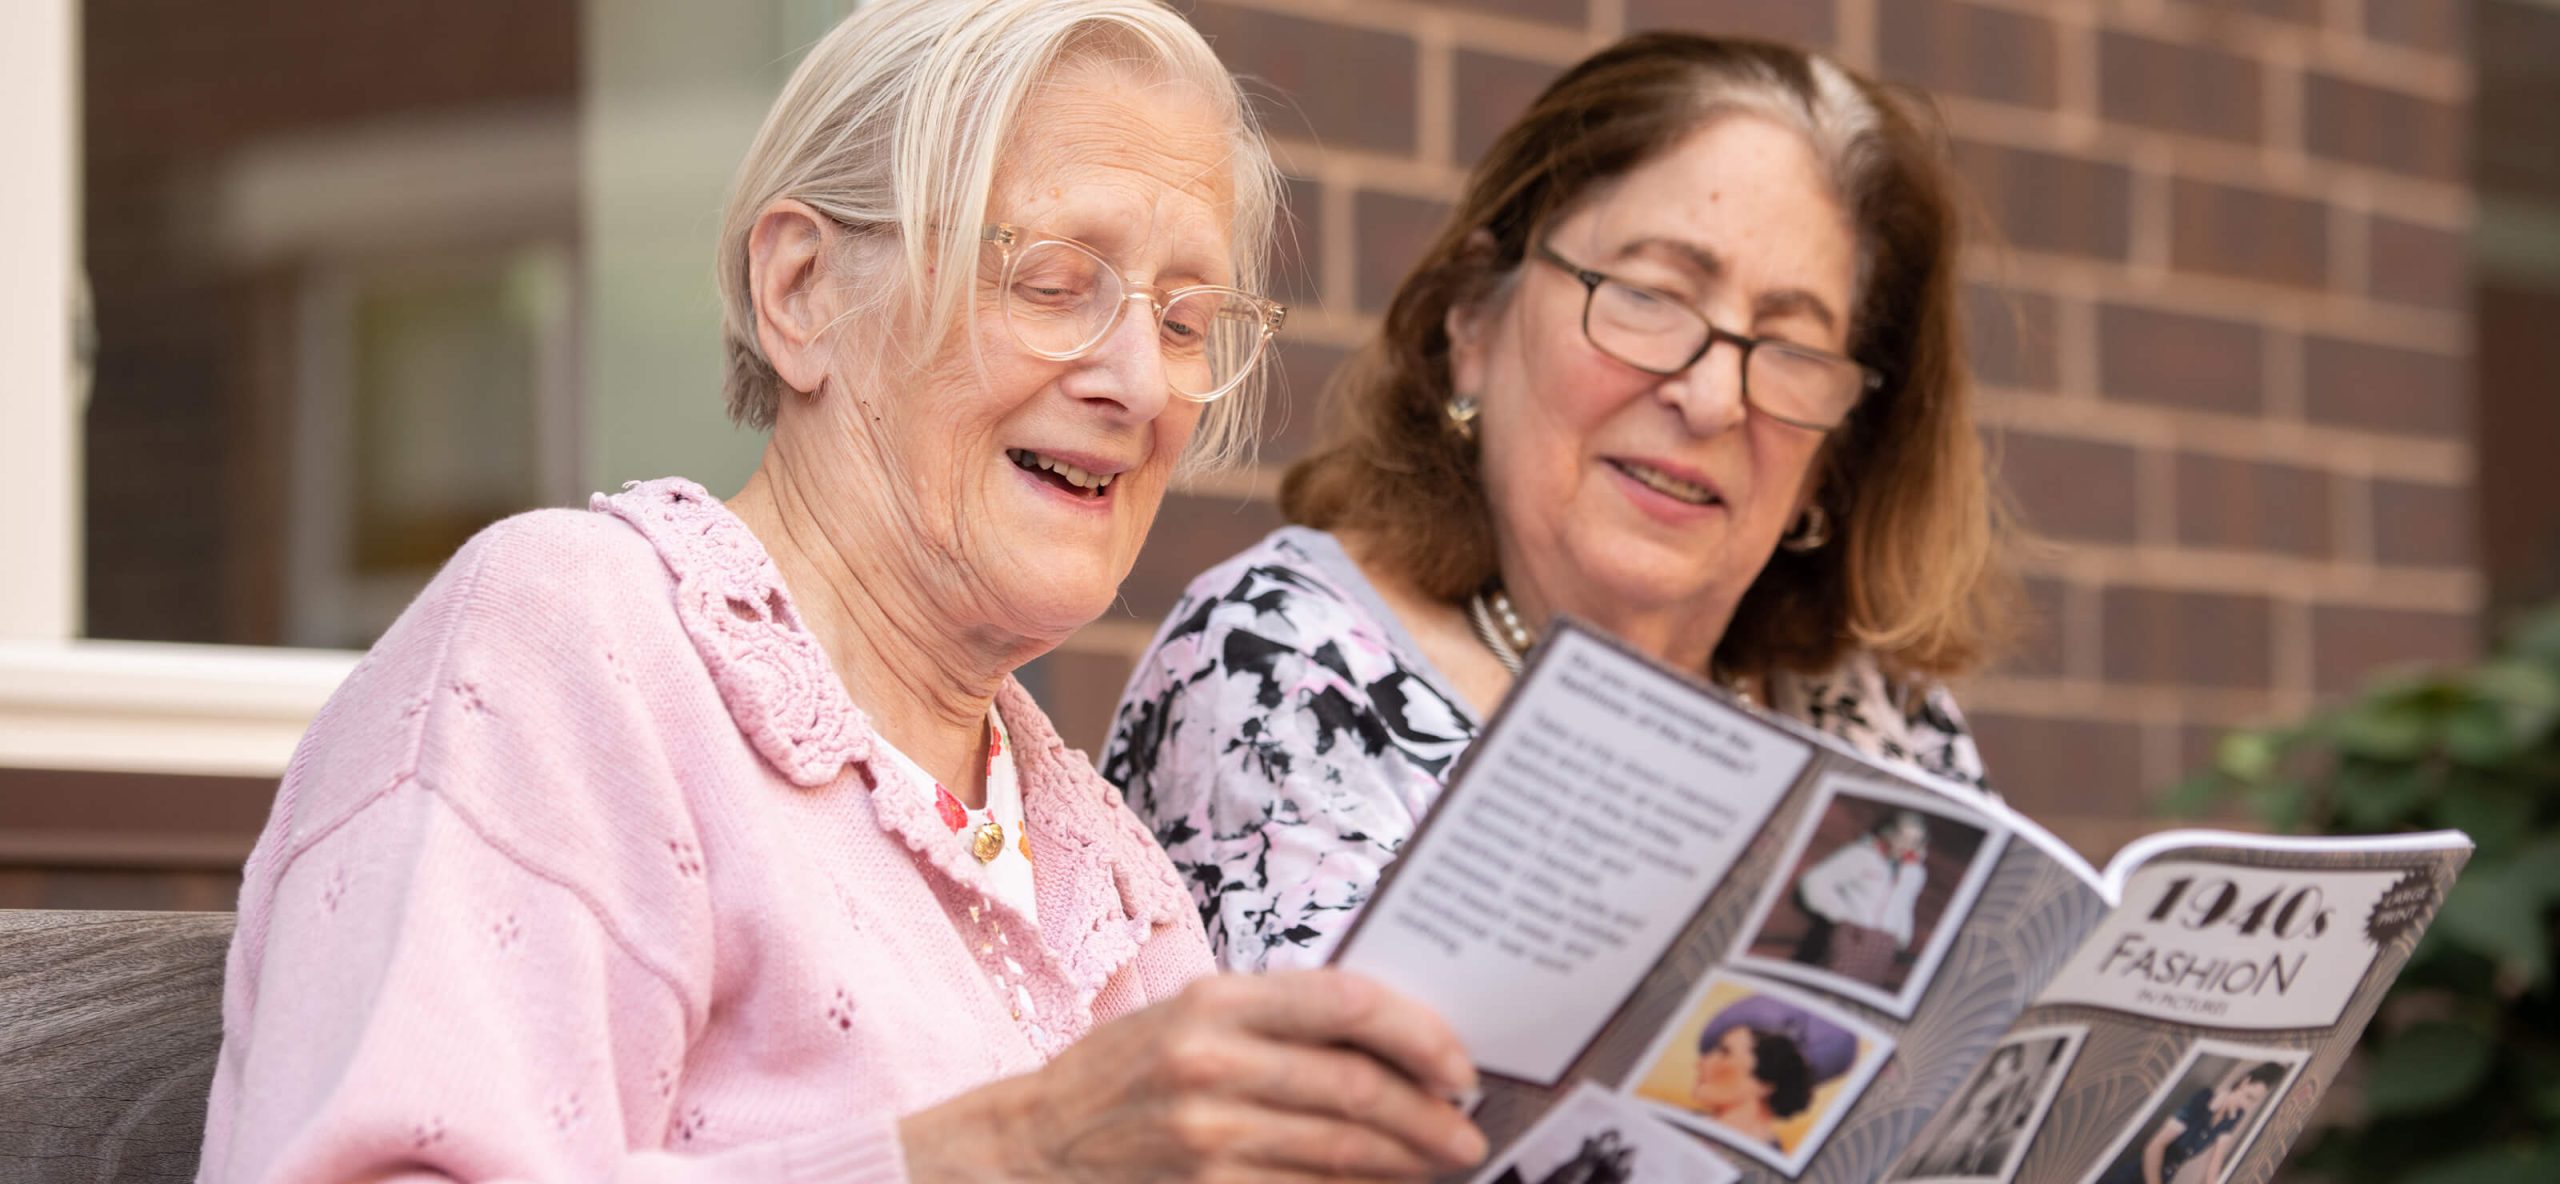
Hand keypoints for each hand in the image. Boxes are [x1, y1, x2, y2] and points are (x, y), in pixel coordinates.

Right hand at [901, 970, 1486, 1182]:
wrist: (1035, 1144)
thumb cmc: (1126, 1072)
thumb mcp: (1192, 1014)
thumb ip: (1280, 1017)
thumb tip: (1394, 1041)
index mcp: (1216, 999)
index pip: (1349, 1003)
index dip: (1420, 1035)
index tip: (1458, 1064)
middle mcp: (1211, 1061)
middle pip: (1356, 1086)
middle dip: (1428, 1115)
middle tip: (1467, 1132)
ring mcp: (1206, 1134)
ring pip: (1342, 1149)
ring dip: (1407, 1161)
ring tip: (1442, 1162)